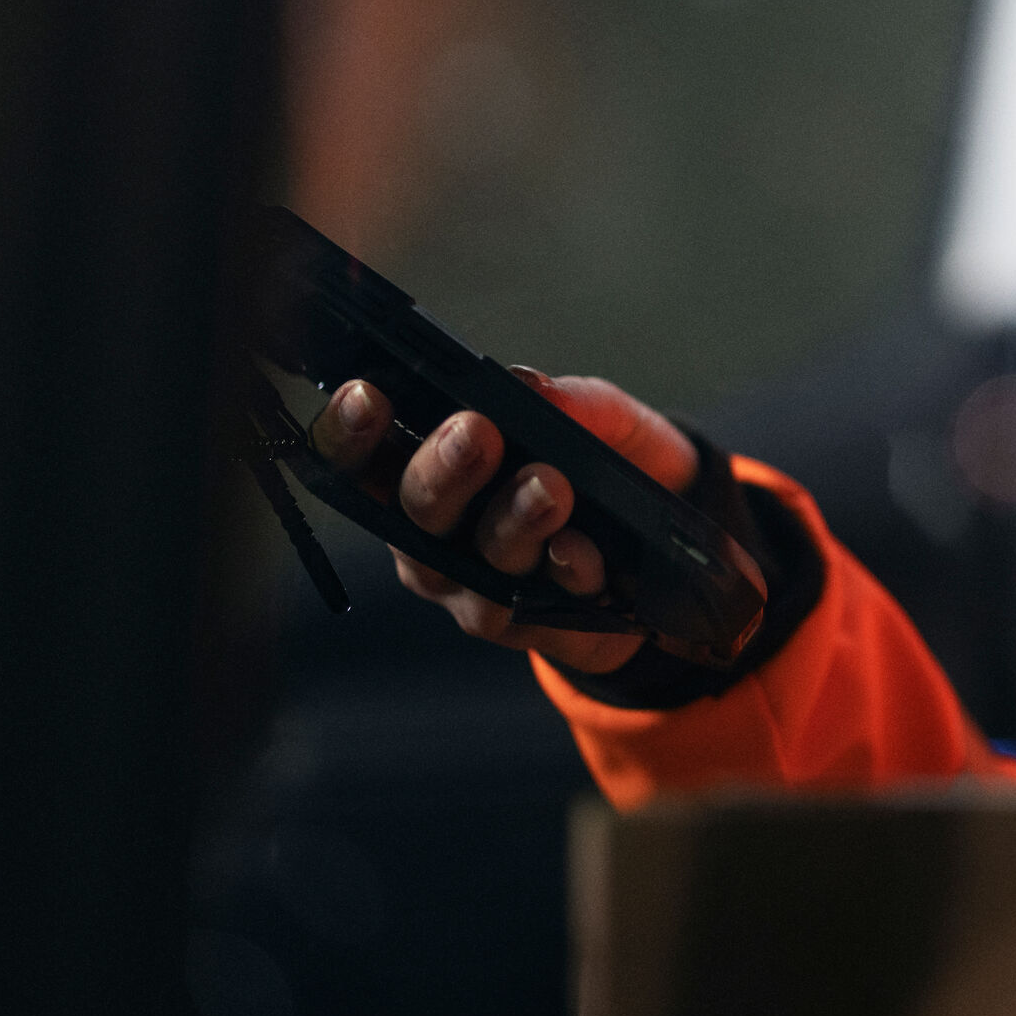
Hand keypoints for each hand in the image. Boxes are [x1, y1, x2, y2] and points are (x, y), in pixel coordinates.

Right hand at [308, 369, 700, 675]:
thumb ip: (563, 399)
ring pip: (472, 564)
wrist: (665, 534)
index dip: (350, 431)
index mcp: (428, 470)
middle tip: (475, 432)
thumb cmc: (602, 466)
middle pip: (414, 512)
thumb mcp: (595, 416)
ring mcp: (474, 588)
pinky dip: (563, 571)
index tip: (366, 396)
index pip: (365, 456)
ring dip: (510, 522)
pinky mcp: (527, 627)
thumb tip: (531, 388)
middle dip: (442, 470)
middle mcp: (434, 536)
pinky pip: (536, 607)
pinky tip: (580, 549)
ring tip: (548, 487)